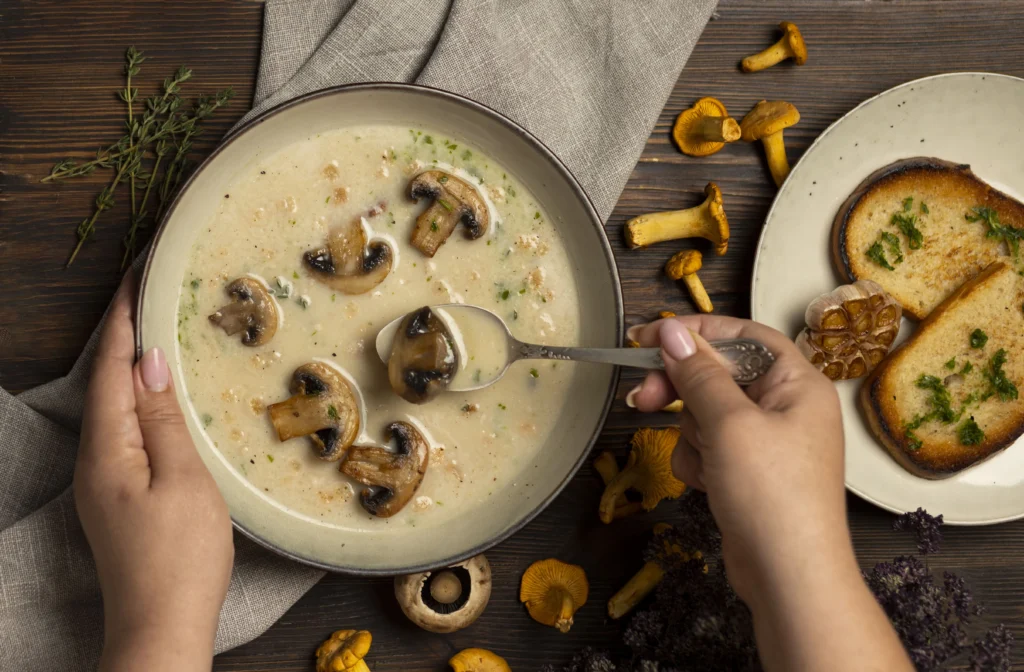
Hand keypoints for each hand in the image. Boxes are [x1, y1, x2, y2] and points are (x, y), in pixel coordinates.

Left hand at [74, 273, 232, 671]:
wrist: (162, 628)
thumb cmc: (180, 557)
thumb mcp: (182, 481)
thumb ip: (162, 420)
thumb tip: (149, 363)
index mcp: (107, 451)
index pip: (112, 372)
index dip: (123, 324)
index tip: (136, 279)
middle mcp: (95, 462)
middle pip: (105, 386)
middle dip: (124, 338)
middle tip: (149, 296)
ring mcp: (104, 483)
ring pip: (115, 410)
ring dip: (132, 369)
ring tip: (158, 334)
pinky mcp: (119, 500)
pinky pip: (125, 434)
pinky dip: (140, 403)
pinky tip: (161, 400)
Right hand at [629, 314, 911, 671]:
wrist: (789, 577)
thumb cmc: (772, 495)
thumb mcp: (729, 424)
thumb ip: (698, 373)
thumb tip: (672, 331)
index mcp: (798, 383)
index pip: (743, 335)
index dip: (697, 331)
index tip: (649, 337)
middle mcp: (786, 407)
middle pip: (719, 375)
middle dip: (682, 390)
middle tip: (643, 397)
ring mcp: (767, 442)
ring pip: (707, 413)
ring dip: (692, 435)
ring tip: (704, 463)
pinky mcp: (748, 472)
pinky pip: (709, 447)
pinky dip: (698, 462)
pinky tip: (706, 484)